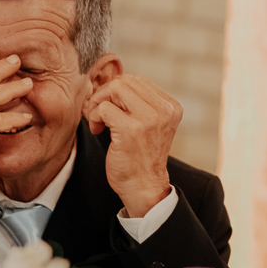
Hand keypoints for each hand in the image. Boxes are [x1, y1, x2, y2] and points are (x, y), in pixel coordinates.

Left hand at [83, 75, 179, 216]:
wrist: (144, 187)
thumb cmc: (141, 157)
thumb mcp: (150, 124)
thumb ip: (140, 103)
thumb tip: (113, 80)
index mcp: (171, 106)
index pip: (138, 81)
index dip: (117, 92)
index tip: (112, 111)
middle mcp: (164, 110)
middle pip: (125, 81)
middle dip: (106, 95)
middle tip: (100, 114)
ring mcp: (149, 119)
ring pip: (115, 88)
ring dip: (99, 103)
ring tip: (99, 121)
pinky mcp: (131, 129)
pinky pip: (104, 107)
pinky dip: (95, 117)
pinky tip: (99, 131)